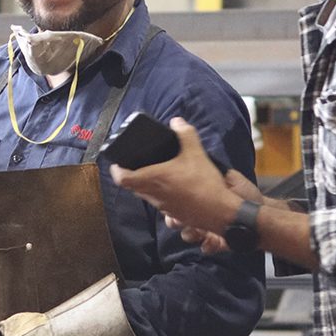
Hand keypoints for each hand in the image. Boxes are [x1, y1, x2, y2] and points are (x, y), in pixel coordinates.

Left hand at [110, 117, 244, 236]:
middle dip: (131, 176)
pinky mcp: (172, 214)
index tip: (117, 163)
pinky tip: (173, 188)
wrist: (219, 212)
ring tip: (155, 174)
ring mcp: (162, 207)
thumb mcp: (196, 153)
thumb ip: (185, 134)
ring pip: (145, 196)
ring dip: (146, 186)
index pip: (122, 178)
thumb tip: (177, 121)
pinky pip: (159, 204)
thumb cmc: (204, 183)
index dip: (116, 170)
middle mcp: (153, 194)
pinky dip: (160, 195)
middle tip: (135, 165)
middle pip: (132, 187)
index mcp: (152, 179)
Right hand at [168, 166, 262, 254]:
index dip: (173, 204)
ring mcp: (207, 230)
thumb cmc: (247, 195)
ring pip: (188, 235)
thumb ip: (217, 171)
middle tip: (179, 220)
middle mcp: (200, 216)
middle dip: (175, 221)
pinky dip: (207, 245)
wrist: (262, 213)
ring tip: (197, 231)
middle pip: (177, 220)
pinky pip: (206, 247)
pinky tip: (211, 241)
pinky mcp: (217, 243)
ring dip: (190, 234)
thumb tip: (203, 160)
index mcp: (200, 199)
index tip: (172, 204)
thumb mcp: (232, 178)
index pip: (179, 202)